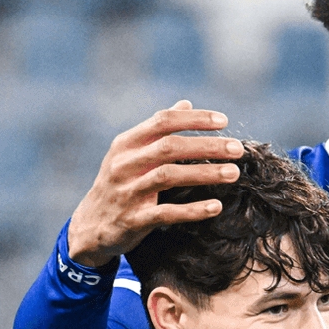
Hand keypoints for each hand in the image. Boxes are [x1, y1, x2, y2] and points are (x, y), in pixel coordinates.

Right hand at [67, 101, 244, 267]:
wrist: (91, 226)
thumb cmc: (119, 184)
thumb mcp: (130, 154)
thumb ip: (157, 130)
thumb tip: (185, 103)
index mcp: (126, 144)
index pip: (162, 121)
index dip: (194, 119)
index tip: (224, 121)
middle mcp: (124, 164)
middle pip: (170, 147)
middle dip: (207, 145)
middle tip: (238, 149)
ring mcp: (127, 192)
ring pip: (169, 177)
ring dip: (205, 173)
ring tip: (233, 173)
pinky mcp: (133, 220)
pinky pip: (166, 213)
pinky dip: (193, 210)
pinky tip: (216, 206)